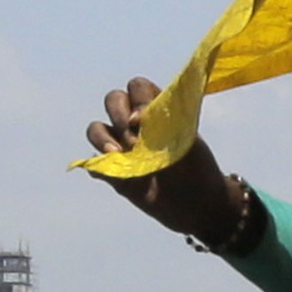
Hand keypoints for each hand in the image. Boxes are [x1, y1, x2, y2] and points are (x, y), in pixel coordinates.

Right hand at [86, 76, 255, 249]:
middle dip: (118, 115)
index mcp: (156, 109)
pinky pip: (94, 164)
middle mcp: (135, 124)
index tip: (143, 121)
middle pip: (113, 100)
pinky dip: (98, 166)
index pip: (137, 86)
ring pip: (96, 128)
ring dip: (103, 139)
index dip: (137, 99)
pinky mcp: (113, 172)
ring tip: (118, 155)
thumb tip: (134, 121)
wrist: (198, 205)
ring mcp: (122, 147)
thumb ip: (161, 127)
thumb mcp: (185, 143)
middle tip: (134, 140)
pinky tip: (115, 175)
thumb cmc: (197, 167)